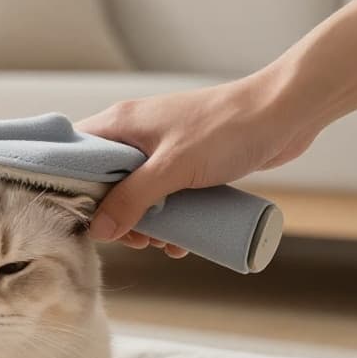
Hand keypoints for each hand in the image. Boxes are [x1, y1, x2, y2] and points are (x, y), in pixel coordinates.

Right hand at [76, 75, 316, 247]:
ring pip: (137, 195)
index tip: (83, 222)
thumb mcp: (173, 169)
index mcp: (120, 123)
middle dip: (118, 218)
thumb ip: (132, 199)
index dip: (72, 190)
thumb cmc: (227, 130)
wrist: (285, 114)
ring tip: (167, 244)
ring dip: (147, 224)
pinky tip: (184, 240)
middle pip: (105, 183)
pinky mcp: (187, 163)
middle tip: (139, 240)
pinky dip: (170, 219)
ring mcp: (162, 149)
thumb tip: (98, 230)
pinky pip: (165, 196)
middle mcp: (135, 134)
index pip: (74, 155)